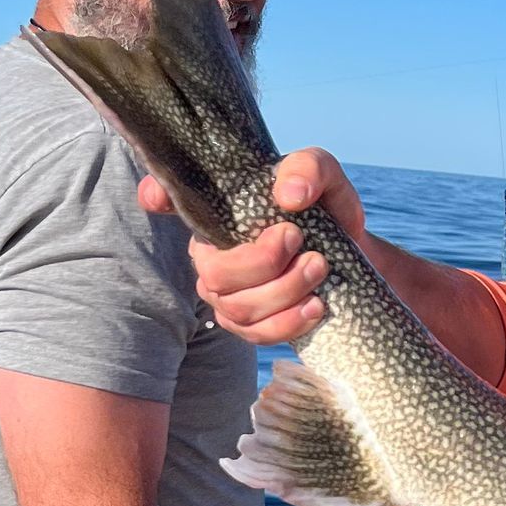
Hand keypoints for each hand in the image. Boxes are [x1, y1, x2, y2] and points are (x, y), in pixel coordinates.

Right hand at [142, 148, 361, 347]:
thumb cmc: (325, 210)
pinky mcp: (253, 327)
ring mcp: (229, 296)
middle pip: (216, 275)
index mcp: (217, 215)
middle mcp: (212, 257)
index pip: (169, 200)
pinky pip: (259, 335)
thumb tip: (289, 195)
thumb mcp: (324, 178)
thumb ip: (308, 170)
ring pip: (239, 308)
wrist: (350, 252)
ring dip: (285, 289)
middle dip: (261, 262)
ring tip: (318, 267)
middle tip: (297, 239)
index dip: (155, 197)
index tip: (156, 198)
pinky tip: (315, 305)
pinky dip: (290, 322)